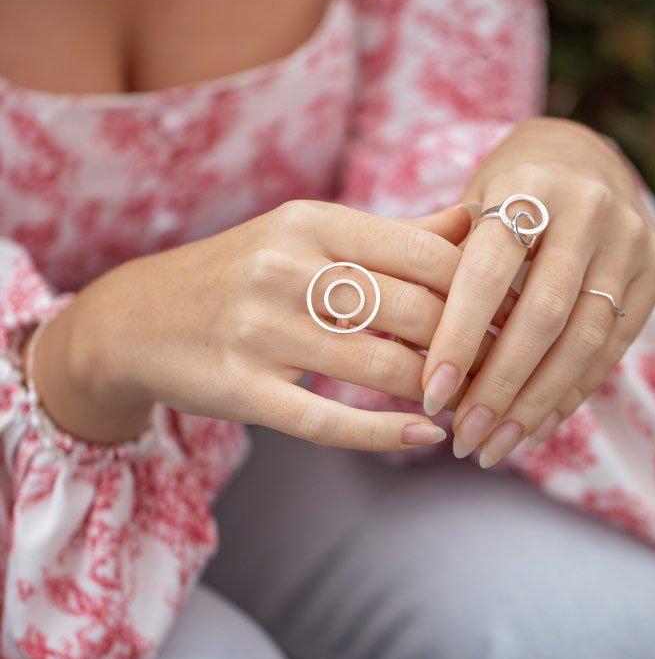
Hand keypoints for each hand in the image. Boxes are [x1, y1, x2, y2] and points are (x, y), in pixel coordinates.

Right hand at [31, 200, 479, 450]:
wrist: (140, 317)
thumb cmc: (245, 271)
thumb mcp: (311, 234)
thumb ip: (395, 233)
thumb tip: (473, 221)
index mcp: (314, 221)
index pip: (427, 254)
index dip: (481, 291)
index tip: (511, 316)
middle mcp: (288, 267)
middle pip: (415, 311)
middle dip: (470, 345)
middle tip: (500, 366)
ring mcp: (261, 330)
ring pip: (383, 366)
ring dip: (437, 389)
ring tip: (467, 398)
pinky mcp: (242, 388)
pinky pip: (329, 419)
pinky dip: (386, 434)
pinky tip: (425, 437)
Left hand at [420, 117, 654, 466]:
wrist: (581, 158)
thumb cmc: (505, 193)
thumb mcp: (469, 210)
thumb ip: (442, 268)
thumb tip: (402, 353)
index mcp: (529, 183)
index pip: (490, 270)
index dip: (459, 335)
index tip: (431, 394)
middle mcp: (589, 207)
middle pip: (543, 315)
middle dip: (501, 386)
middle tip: (465, 437)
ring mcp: (632, 238)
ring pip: (583, 340)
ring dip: (536, 404)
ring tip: (495, 446)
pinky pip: (614, 347)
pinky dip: (571, 393)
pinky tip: (537, 427)